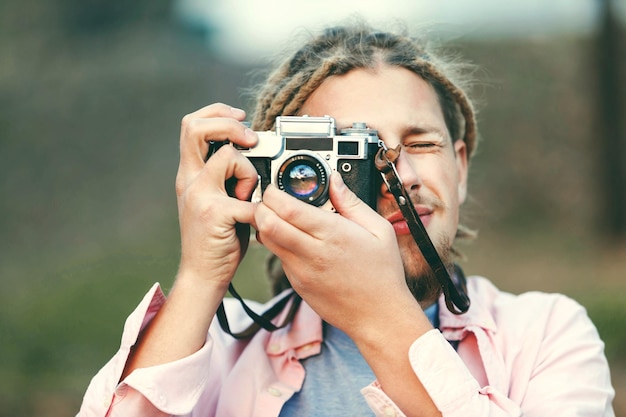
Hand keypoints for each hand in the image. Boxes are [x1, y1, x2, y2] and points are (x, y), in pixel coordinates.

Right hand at [175, 103, 258, 288]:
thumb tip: (252, 155)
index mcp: (190, 174)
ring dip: (249, 172)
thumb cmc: (216, 239)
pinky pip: (248, 197)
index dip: (217, 113)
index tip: (241, 118)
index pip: (192, 125)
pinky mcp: (214, 212)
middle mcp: (190, 180)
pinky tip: (254, 222)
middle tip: (251, 141)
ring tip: (248, 198)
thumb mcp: (217, 200)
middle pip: (196, 127)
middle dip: (230, 125)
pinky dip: (258, 208)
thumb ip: (228, 177)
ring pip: (228, 155)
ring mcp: (200, 195)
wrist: (202, 275)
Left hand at [254, 172, 420, 339]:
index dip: (273, 194)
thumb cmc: (383, 275)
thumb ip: (351, 202)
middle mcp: (313, 253)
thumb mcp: (378, 230)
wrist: (379, 317)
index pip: (288, 209)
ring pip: (267, 241)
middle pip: (267, 224)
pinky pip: (279, 258)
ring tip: (280, 218)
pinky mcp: (297, 284)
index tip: (275, 188)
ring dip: (266, 225)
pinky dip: (280, 244)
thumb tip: (335, 180)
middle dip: (262, 207)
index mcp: (333, 234)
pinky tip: (296, 241)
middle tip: (270, 201)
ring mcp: (301, 271)